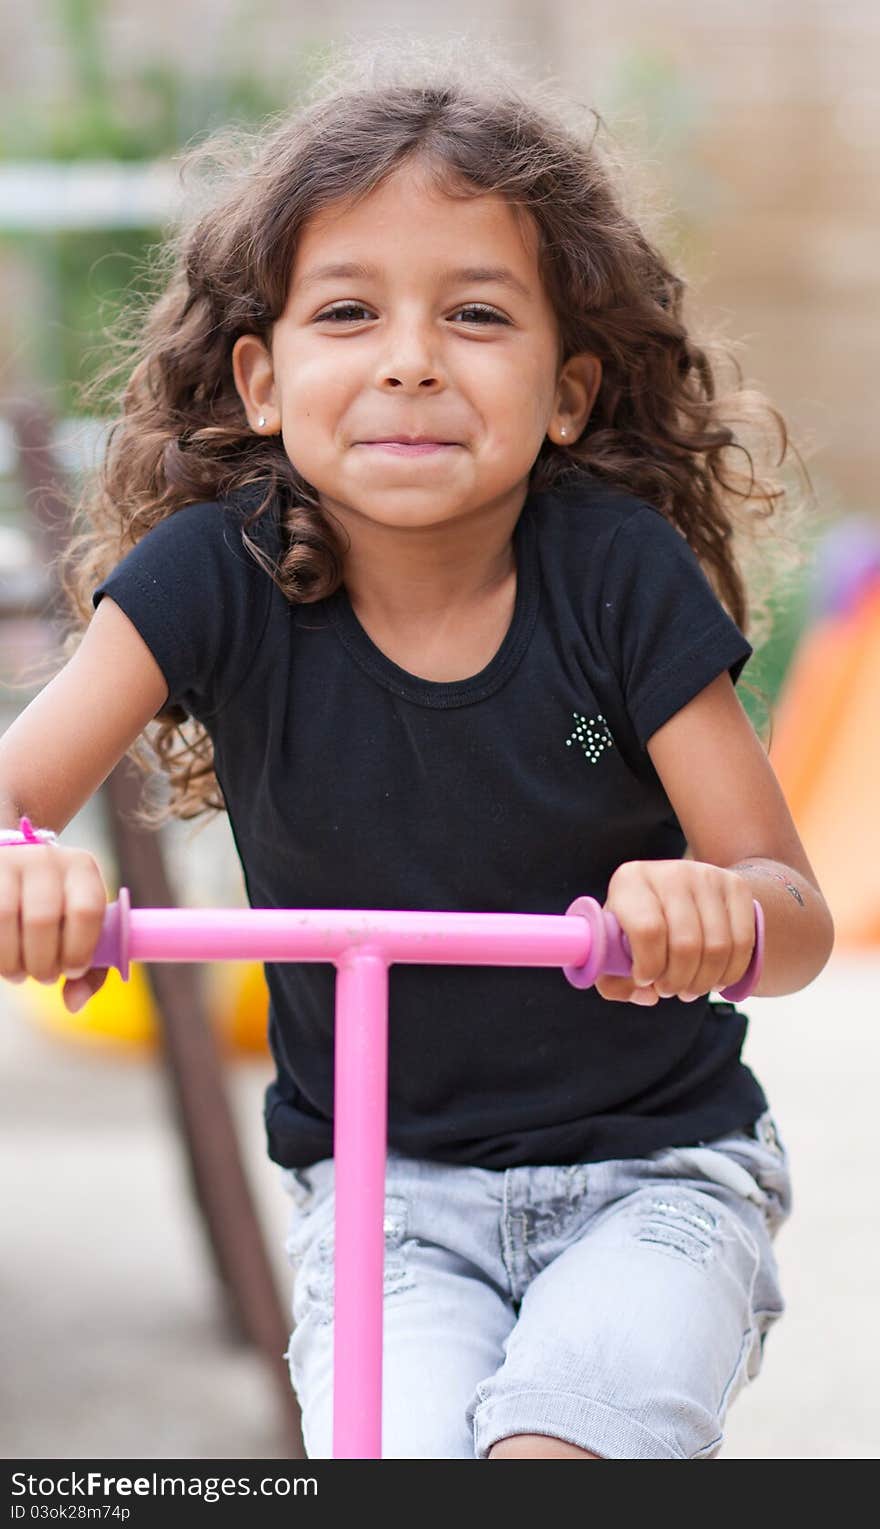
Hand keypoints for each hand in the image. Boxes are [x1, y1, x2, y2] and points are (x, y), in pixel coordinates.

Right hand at [0, 843, 109, 1012]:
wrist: (18, 865)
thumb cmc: (58, 907)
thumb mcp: (82, 927)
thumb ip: (89, 969)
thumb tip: (73, 1004)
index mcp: (81, 868)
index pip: (86, 910)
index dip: (79, 949)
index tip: (72, 971)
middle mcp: (46, 859)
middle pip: (42, 918)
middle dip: (42, 962)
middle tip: (43, 977)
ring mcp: (9, 862)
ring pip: (4, 916)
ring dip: (10, 960)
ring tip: (18, 973)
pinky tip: (1, 959)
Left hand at [595, 858, 756, 1005]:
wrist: (679, 890)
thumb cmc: (637, 925)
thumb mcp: (614, 946)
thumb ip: (615, 980)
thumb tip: (648, 995)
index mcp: (630, 881)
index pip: (647, 931)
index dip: (649, 966)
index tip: (646, 980)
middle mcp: (670, 872)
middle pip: (686, 944)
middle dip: (678, 981)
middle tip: (670, 990)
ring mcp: (707, 876)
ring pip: (717, 947)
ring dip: (704, 982)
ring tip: (691, 989)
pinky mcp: (736, 886)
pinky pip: (743, 942)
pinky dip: (731, 972)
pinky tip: (716, 980)